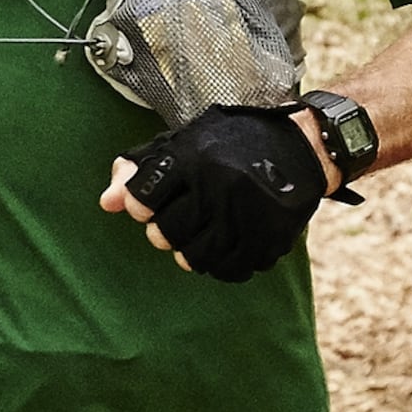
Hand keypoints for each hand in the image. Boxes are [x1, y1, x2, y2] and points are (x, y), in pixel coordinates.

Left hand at [99, 105, 336, 282]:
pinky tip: (228, 243)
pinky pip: (228, 270)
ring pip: (194, 257)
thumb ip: (141, 168)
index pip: (142, 198)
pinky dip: (221, 263)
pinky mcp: (268, 237)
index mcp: (194, 155)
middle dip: (165, 231)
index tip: (151, 204)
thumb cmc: (235, 143)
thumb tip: (107, 204)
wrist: (304, 147)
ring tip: (204, 231)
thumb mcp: (187, 141)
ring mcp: (245, 214)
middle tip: (182, 219)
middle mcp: (218, 184)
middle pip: (166, 233)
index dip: (141, 207)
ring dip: (191, 250)